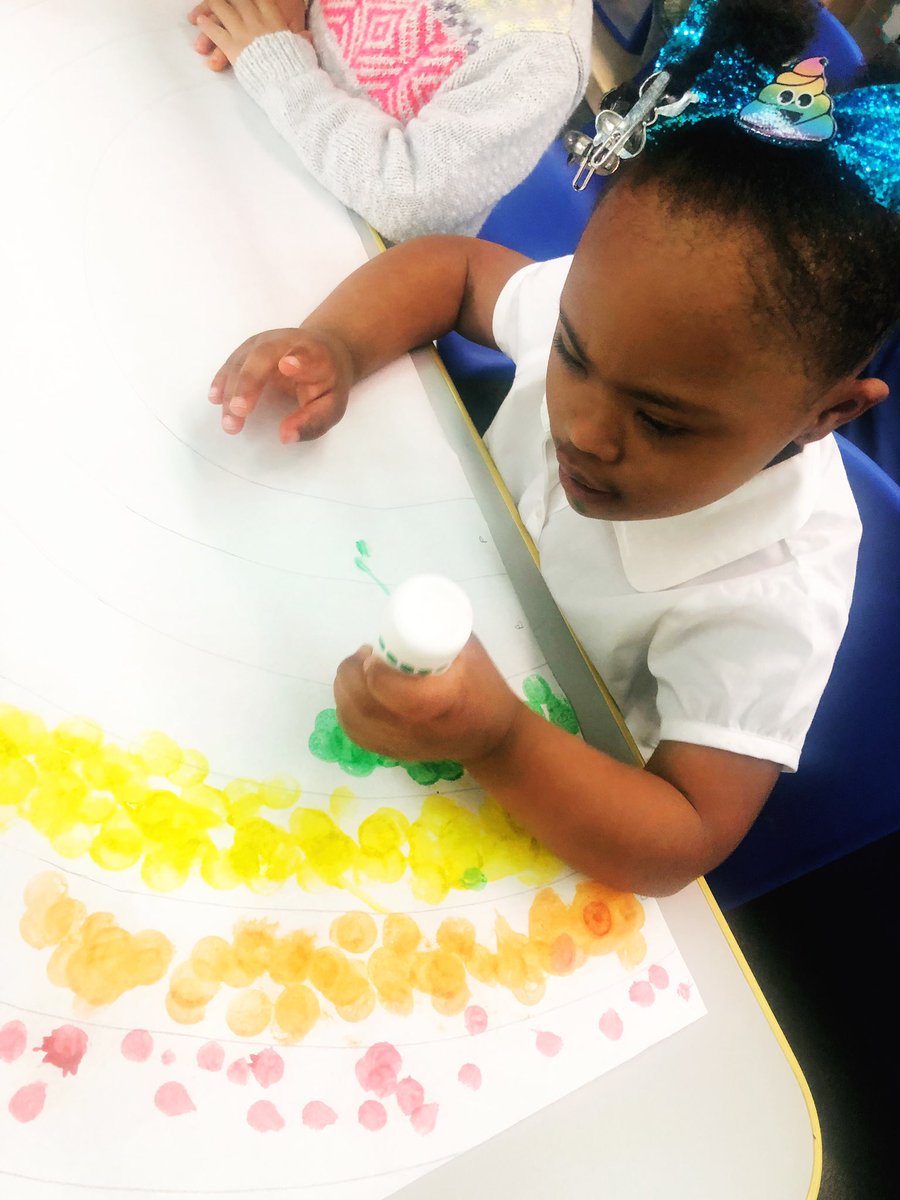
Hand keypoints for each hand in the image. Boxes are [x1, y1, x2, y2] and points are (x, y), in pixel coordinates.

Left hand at [189, 1, 307, 70]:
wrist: (286, 83)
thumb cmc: (296, 68)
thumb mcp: (302, 49)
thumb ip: (301, 39)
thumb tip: (307, 36)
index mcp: (274, 18)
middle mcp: (256, 20)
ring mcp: (243, 31)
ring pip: (222, 9)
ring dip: (212, 4)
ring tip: (206, 4)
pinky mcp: (232, 46)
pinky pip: (215, 31)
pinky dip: (206, 24)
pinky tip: (199, 21)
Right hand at [208, 327, 353, 441]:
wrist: (323, 351)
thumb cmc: (327, 383)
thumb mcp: (332, 405)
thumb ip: (313, 421)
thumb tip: (285, 437)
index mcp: (315, 355)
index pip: (306, 354)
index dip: (298, 359)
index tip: (287, 366)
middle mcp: (286, 343)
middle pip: (263, 356)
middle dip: (249, 381)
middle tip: (239, 410)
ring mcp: (263, 342)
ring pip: (243, 361)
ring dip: (231, 390)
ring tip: (229, 420)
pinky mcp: (248, 349)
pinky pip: (232, 363)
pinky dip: (222, 380)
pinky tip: (215, 398)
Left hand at [333, 637, 523, 766]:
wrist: (492, 736)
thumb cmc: (483, 687)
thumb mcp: (469, 650)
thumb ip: (439, 629)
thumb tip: (408, 609)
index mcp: (440, 702)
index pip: (391, 690)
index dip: (373, 669)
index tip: (374, 650)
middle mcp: (415, 729)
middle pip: (363, 705)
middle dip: (352, 674)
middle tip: (363, 655)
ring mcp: (401, 745)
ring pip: (353, 719)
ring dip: (345, 689)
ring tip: (359, 670)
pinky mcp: (392, 754)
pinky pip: (355, 732)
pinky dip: (347, 709)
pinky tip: (356, 693)